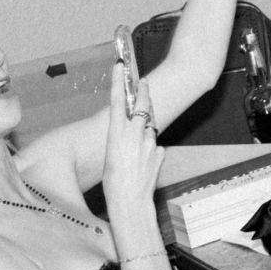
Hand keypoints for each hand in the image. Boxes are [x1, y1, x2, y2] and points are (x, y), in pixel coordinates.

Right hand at [103, 65, 164, 209]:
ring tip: (136, 144)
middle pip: (142, 106)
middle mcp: (134, 135)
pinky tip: (143, 164)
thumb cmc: (113, 184)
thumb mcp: (111, 158)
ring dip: (145, 129)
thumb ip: (124, 142)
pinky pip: (155, 147)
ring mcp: (149, 143)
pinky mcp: (159, 153)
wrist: (130, 202)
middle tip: (144, 82)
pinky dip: (150, 150)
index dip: (119, 82)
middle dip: (143, 92)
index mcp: (116, 134)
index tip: (120, 67)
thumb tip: (136, 137)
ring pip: (150, 127)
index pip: (118, 101)